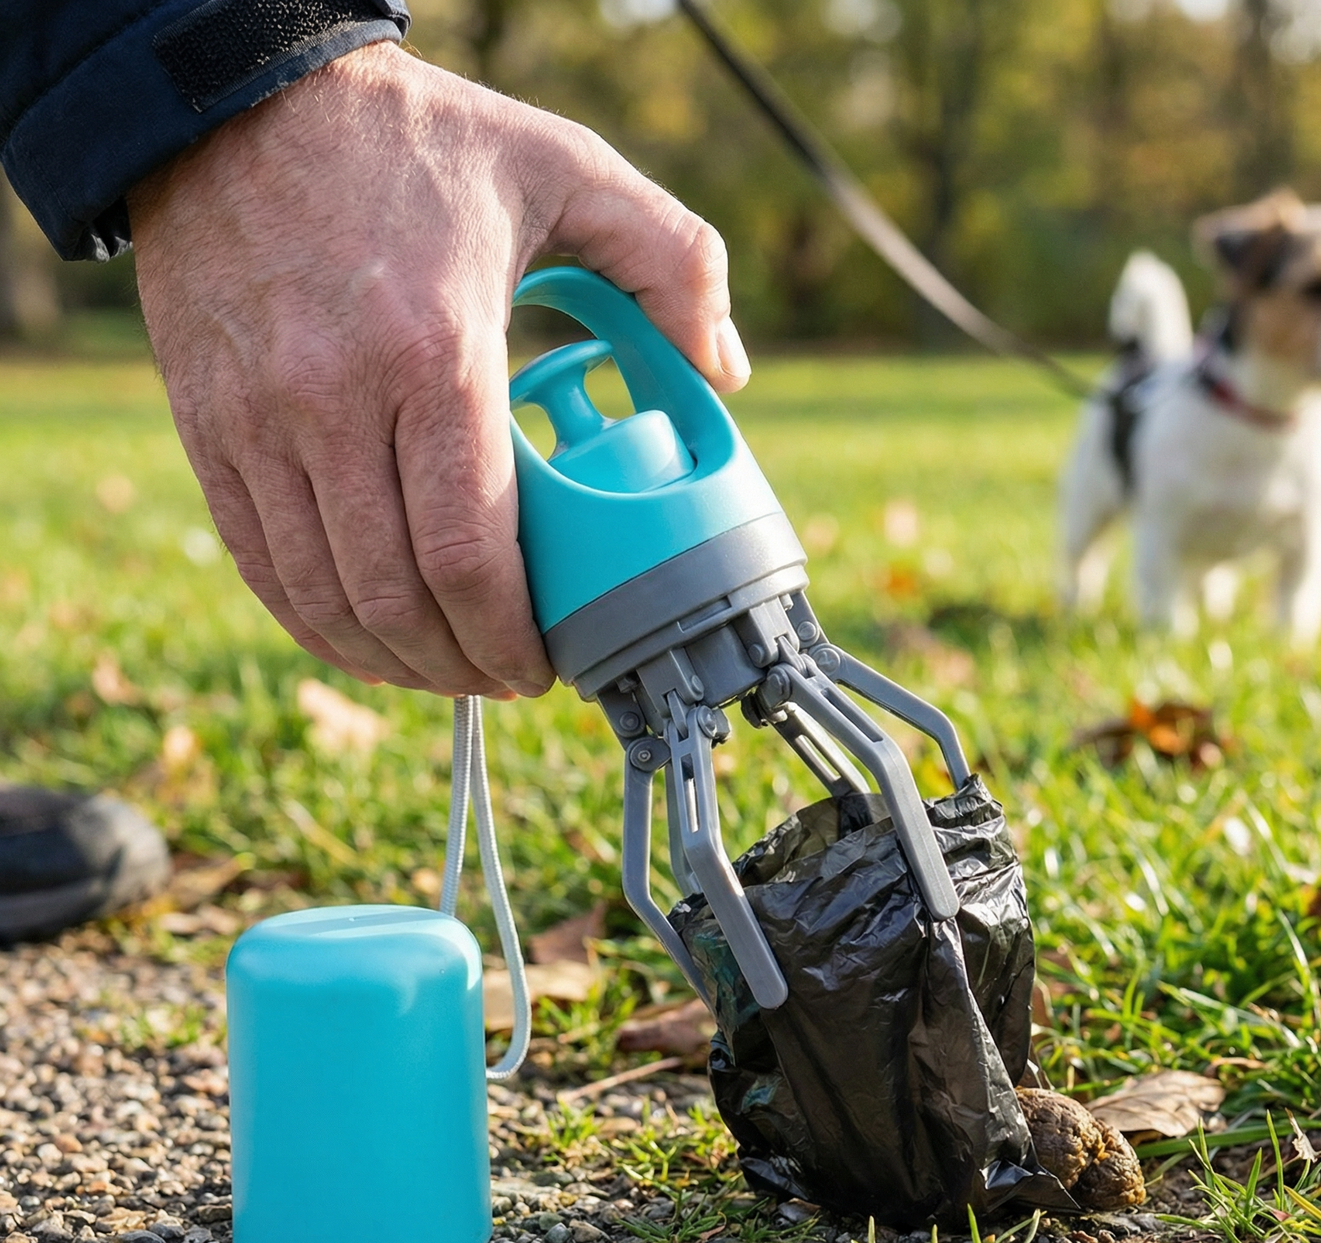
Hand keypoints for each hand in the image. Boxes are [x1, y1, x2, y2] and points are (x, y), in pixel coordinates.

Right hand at [128, 42, 749, 697]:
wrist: (240, 99)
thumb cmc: (416, 142)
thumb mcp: (566, 167)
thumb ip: (673, 262)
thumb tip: (727, 370)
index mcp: (437, 354)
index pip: (472, 555)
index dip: (512, 639)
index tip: (545, 666)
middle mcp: (335, 401)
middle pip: (399, 598)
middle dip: (462, 668)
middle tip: (506, 680)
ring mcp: (258, 421)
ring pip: (324, 597)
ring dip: (392, 662)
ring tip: (446, 672)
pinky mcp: (208, 426)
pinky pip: (258, 563)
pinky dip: (316, 623)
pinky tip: (365, 639)